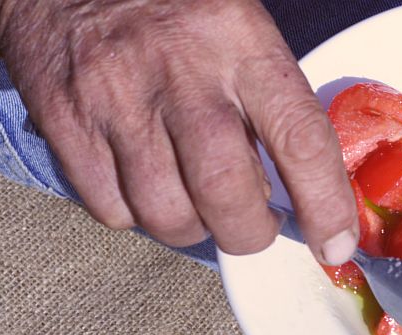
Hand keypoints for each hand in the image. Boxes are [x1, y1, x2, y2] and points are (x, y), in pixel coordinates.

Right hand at [0, 0, 358, 262]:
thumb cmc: (173, 5)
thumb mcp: (242, 27)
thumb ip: (274, 99)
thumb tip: (308, 184)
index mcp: (241, 44)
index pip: (300, 140)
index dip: (324, 206)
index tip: (335, 243)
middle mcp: (181, 74)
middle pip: (226, 193)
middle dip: (250, 233)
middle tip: (257, 226)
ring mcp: (117, 100)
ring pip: (166, 212)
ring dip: (194, 228)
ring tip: (201, 204)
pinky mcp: (67, 122)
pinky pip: (111, 209)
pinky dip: (136, 215)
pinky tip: (148, 185)